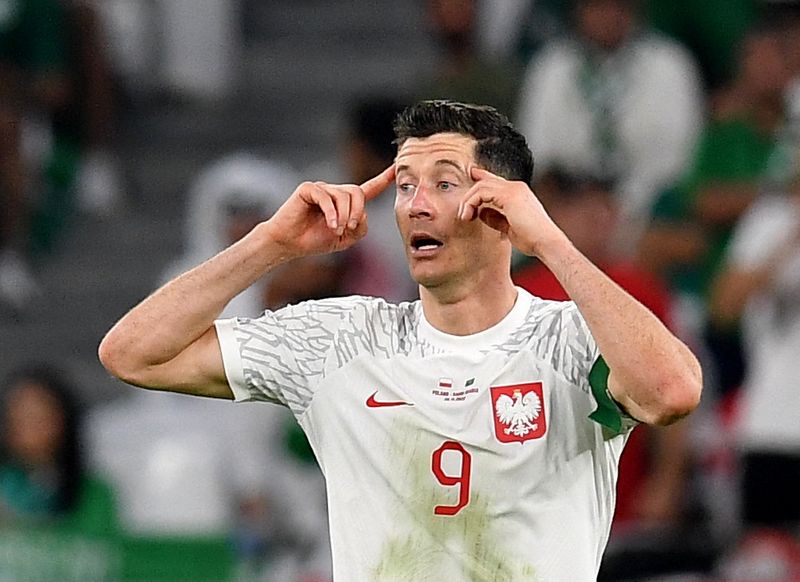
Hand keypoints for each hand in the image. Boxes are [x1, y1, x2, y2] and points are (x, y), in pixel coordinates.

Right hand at [266, 165, 394, 257]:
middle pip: (358, 192)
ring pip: (343, 195)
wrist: (289, 243)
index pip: (370, 188)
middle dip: (357, 211)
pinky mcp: (308, 189)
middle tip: (350, 227)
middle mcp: (335, 192)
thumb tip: (362, 214)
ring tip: (336, 229)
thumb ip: (360, 229)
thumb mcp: (345, 239)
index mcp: (346, 202)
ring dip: (343, 215)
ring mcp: (322, 188)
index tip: (397, 168)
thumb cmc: (314, 240)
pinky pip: (325, 197)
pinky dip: (331, 213)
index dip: (384, 179)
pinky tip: (330, 225)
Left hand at [458, 167, 566, 256]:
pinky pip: (481, 192)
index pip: (495, 182)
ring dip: (468, 201)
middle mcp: (516, 187)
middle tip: (463, 213)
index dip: (479, 181)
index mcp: (519, 193)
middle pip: (485, 181)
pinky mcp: (509, 195)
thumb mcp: (508, 227)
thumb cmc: (532, 240)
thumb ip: (495, 218)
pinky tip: (469, 215)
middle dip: (469, 194)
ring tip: (464, 217)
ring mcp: (513, 189)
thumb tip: (481, 212)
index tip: (465, 190)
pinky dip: (471, 203)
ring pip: (481, 186)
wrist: (546, 243)